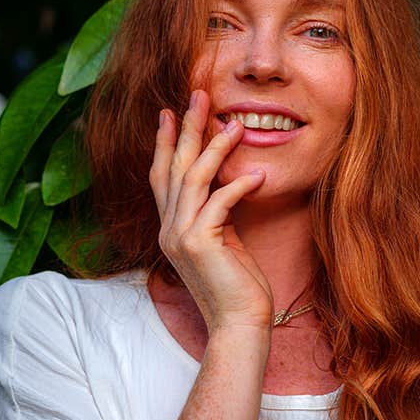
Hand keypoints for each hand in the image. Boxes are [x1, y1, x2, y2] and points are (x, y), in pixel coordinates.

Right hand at [150, 89, 273, 331]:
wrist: (238, 324)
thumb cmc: (237, 284)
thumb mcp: (224, 240)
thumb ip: (217, 213)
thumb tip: (226, 181)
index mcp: (170, 228)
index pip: (160, 176)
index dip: (162, 142)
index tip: (168, 111)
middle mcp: (168, 229)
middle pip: (172, 167)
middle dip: (185, 128)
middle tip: (198, 95)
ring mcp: (179, 237)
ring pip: (192, 178)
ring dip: (214, 147)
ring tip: (235, 124)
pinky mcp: (200, 245)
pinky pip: (219, 203)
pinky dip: (238, 185)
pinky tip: (259, 174)